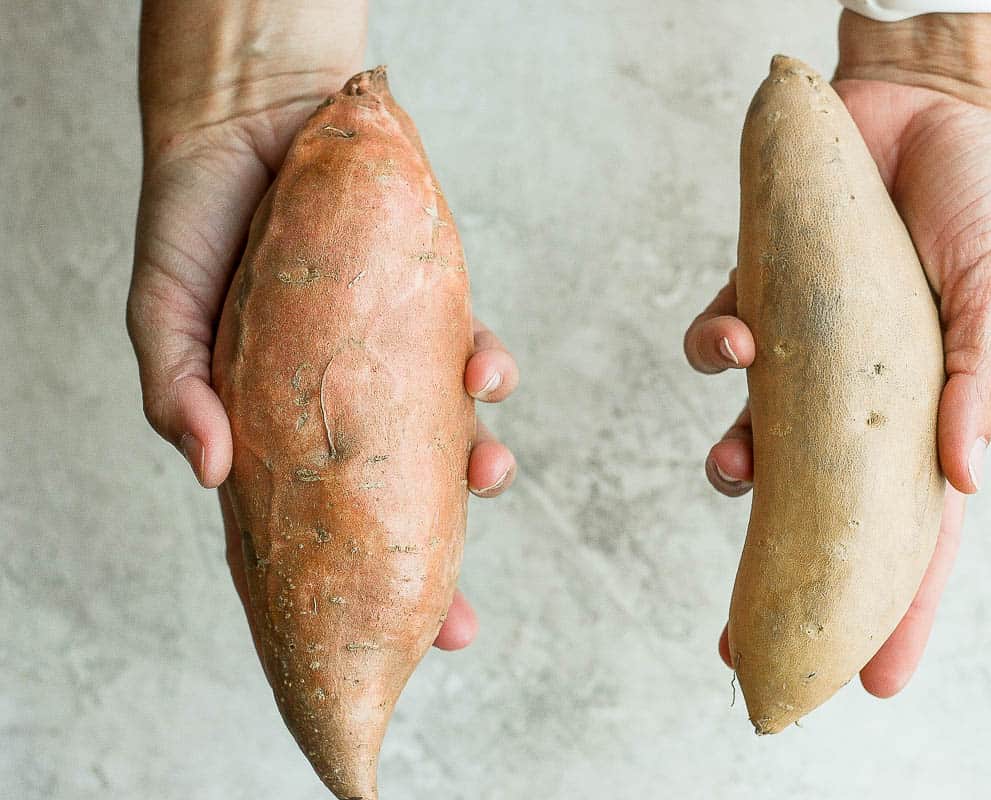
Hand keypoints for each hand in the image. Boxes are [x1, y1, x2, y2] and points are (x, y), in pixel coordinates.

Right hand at [127, 1, 515, 650]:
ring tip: (489, 472)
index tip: (382, 650)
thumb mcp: (162, 316)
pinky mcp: (429, 305)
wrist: (251, 121)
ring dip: (479, 465)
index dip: (346, 592)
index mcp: (274, 428)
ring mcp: (390, 360)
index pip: (313, 528)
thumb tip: (209, 471)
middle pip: (394, 507)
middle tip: (458, 617)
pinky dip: (486, 368)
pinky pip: (470, 351)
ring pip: (448, 440)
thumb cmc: (195, 225)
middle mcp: (340, 404)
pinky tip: (484, 371)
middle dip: (433, 565)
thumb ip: (177, 393)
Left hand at [686, 11, 990, 694]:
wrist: (927, 100)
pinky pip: (722, 343)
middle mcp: (863, 393)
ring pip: (757, 437)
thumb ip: (980, 384)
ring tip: (731, 467)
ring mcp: (810, 350)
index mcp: (933, 410)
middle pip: (820, 509)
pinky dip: (716, 349)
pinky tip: (731, 339)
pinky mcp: (764, 294)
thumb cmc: (984, 198)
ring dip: (735, 463)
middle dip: (783, 576)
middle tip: (739, 639)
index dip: (900, 609)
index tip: (872, 681)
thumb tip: (967, 478)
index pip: (918, 532)